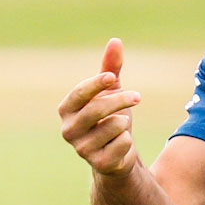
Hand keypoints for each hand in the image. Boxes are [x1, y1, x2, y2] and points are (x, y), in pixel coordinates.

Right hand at [58, 38, 141, 176]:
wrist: (117, 154)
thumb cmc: (110, 117)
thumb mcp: (111, 91)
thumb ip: (111, 68)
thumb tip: (115, 41)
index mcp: (67, 109)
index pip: (79, 93)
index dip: (96, 84)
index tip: (112, 77)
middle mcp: (68, 130)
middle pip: (96, 110)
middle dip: (120, 100)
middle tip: (137, 96)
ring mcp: (81, 149)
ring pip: (113, 126)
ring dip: (125, 122)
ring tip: (121, 126)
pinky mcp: (98, 163)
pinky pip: (122, 143)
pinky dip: (128, 140)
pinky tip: (121, 144)